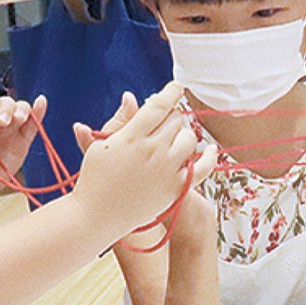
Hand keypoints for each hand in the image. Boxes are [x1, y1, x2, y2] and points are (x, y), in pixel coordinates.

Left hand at [0, 94, 46, 200]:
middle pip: (5, 104)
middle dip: (6, 109)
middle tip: (2, 121)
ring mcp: (11, 129)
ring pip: (20, 111)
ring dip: (21, 111)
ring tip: (18, 118)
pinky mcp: (23, 140)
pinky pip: (32, 126)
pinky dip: (38, 114)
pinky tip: (41, 103)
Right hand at [73, 83, 206, 236]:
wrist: (96, 217)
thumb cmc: (94, 178)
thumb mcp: (100, 145)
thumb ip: (118, 120)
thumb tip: (130, 96)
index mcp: (131, 136)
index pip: (159, 105)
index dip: (170, 92)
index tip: (176, 87)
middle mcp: (152, 150)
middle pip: (175, 120)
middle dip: (170, 117)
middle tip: (162, 123)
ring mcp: (166, 169)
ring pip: (189, 139)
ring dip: (182, 135)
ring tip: (171, 141)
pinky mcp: (176, 188)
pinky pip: (203, 168)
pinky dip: (209, 157)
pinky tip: (210, 149)